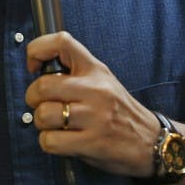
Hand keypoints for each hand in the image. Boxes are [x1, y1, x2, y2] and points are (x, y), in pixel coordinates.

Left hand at [24, 31, 158, 177]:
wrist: (152, 142)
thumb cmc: (120, 112)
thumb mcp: (103, 81)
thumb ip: (75, 73)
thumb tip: (38, 72)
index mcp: (95, 69)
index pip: (61, 42)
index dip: (37, 50)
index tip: (34, 67)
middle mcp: (95, 90)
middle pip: (42, 86)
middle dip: (33, 98)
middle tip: (41, 104)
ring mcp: (94, 117)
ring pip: (43, 115)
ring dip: (41, 123)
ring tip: (54, 125)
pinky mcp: (92, 142)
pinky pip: (50, 141)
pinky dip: (48, 143)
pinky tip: (61, 141)